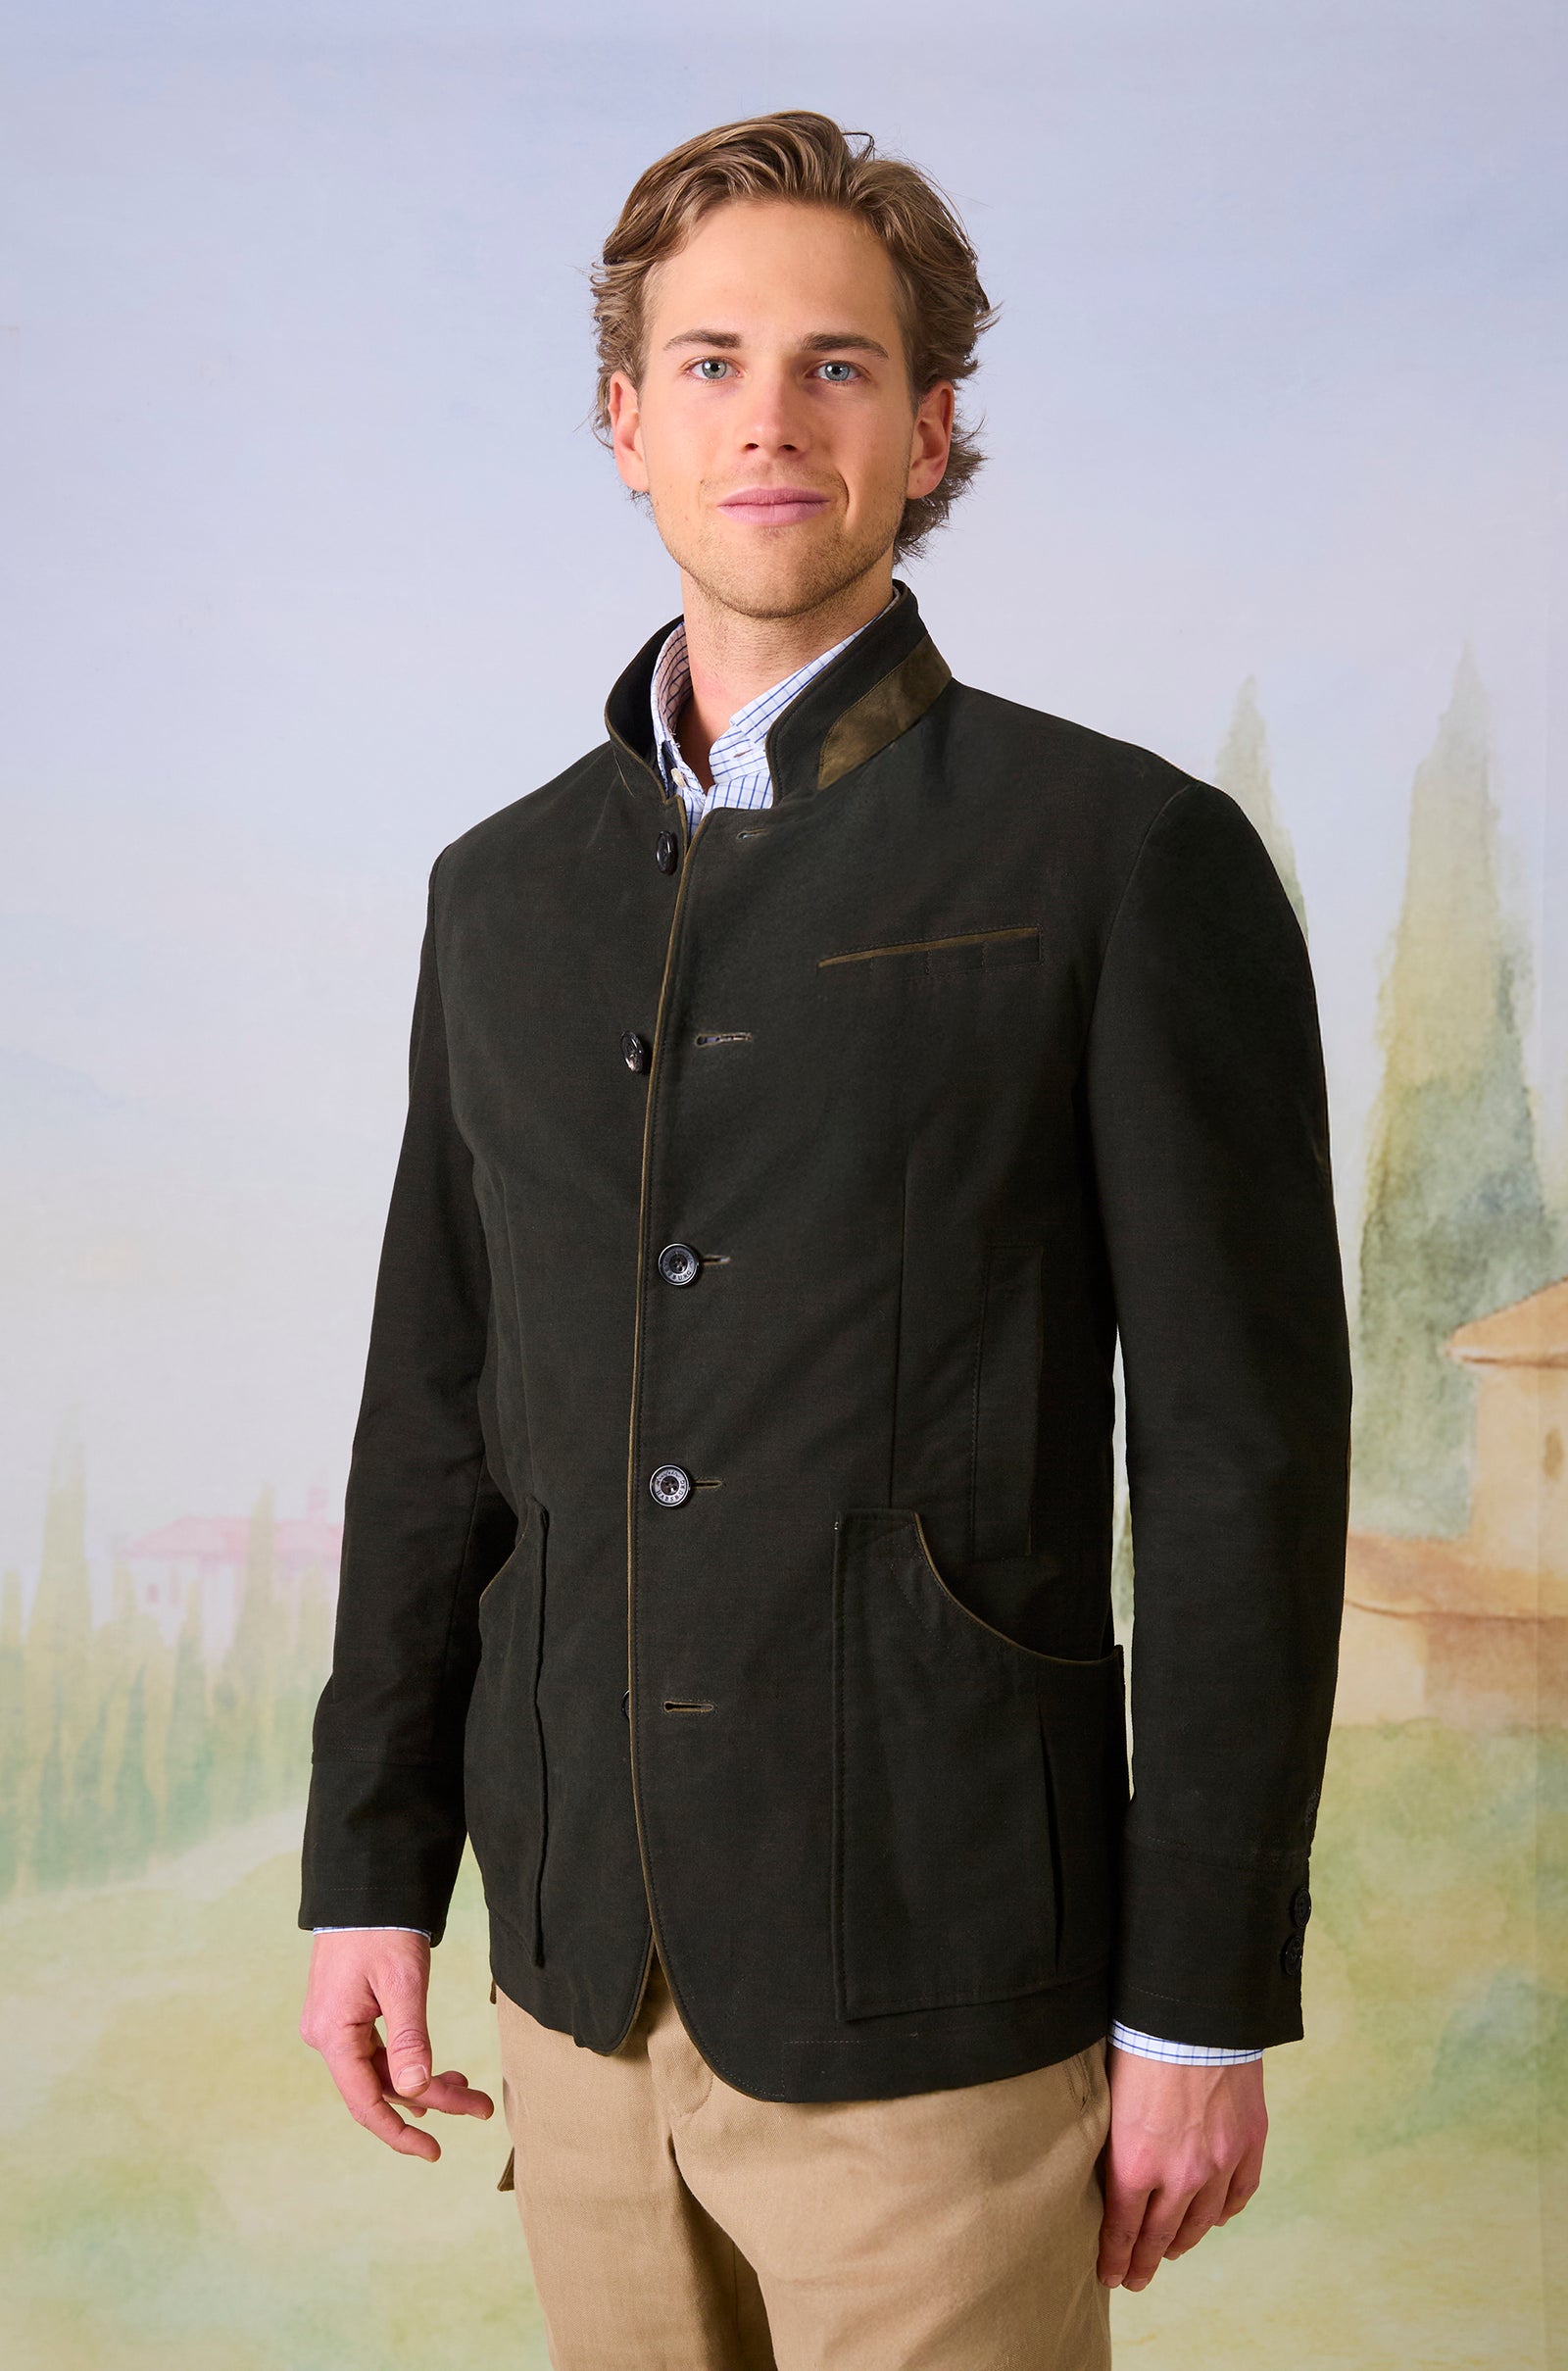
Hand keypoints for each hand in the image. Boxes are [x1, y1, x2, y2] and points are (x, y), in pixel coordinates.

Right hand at [299, 1930, 494, 2161]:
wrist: (365, 1886)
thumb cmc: (382, 1929)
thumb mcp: (402, 1982)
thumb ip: (410, 2038)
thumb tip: (417, 2091)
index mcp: (333, 2035)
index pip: (366, 2103)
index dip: (400, 2133)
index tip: (435, 2151)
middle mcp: (327, 2036)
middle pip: (381, 2087)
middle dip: (433, 2101)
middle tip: (480, 2108)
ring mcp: (335, 2026)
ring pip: (383, 2071)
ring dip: (425, 2082)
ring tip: (469, 2090)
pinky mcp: (347, 2014)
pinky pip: (378, 2052)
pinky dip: (410, 2062)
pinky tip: (437, 2076)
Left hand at [1097, 2048, 1266, 2290]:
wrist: (1192, 2017)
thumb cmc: (1139, 2046)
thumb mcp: (1109, 2101)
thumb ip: (1112, 2144)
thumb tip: (1105, 2171)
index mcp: (1136, 2164)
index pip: (1123, 2228)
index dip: (1116, 2257)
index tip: (1112, 2276)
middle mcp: (1180, 2175)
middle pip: (1162, 2234)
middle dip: (1145, 2261)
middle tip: (1136, 2278)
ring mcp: (1219, 2163)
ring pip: (1202, 2221)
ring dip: (1184, 2240)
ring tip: (1172, 2251)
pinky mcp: (1248, 2144)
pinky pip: (1238, 2194)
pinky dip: (1225, 2212)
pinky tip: (1214, 2219)